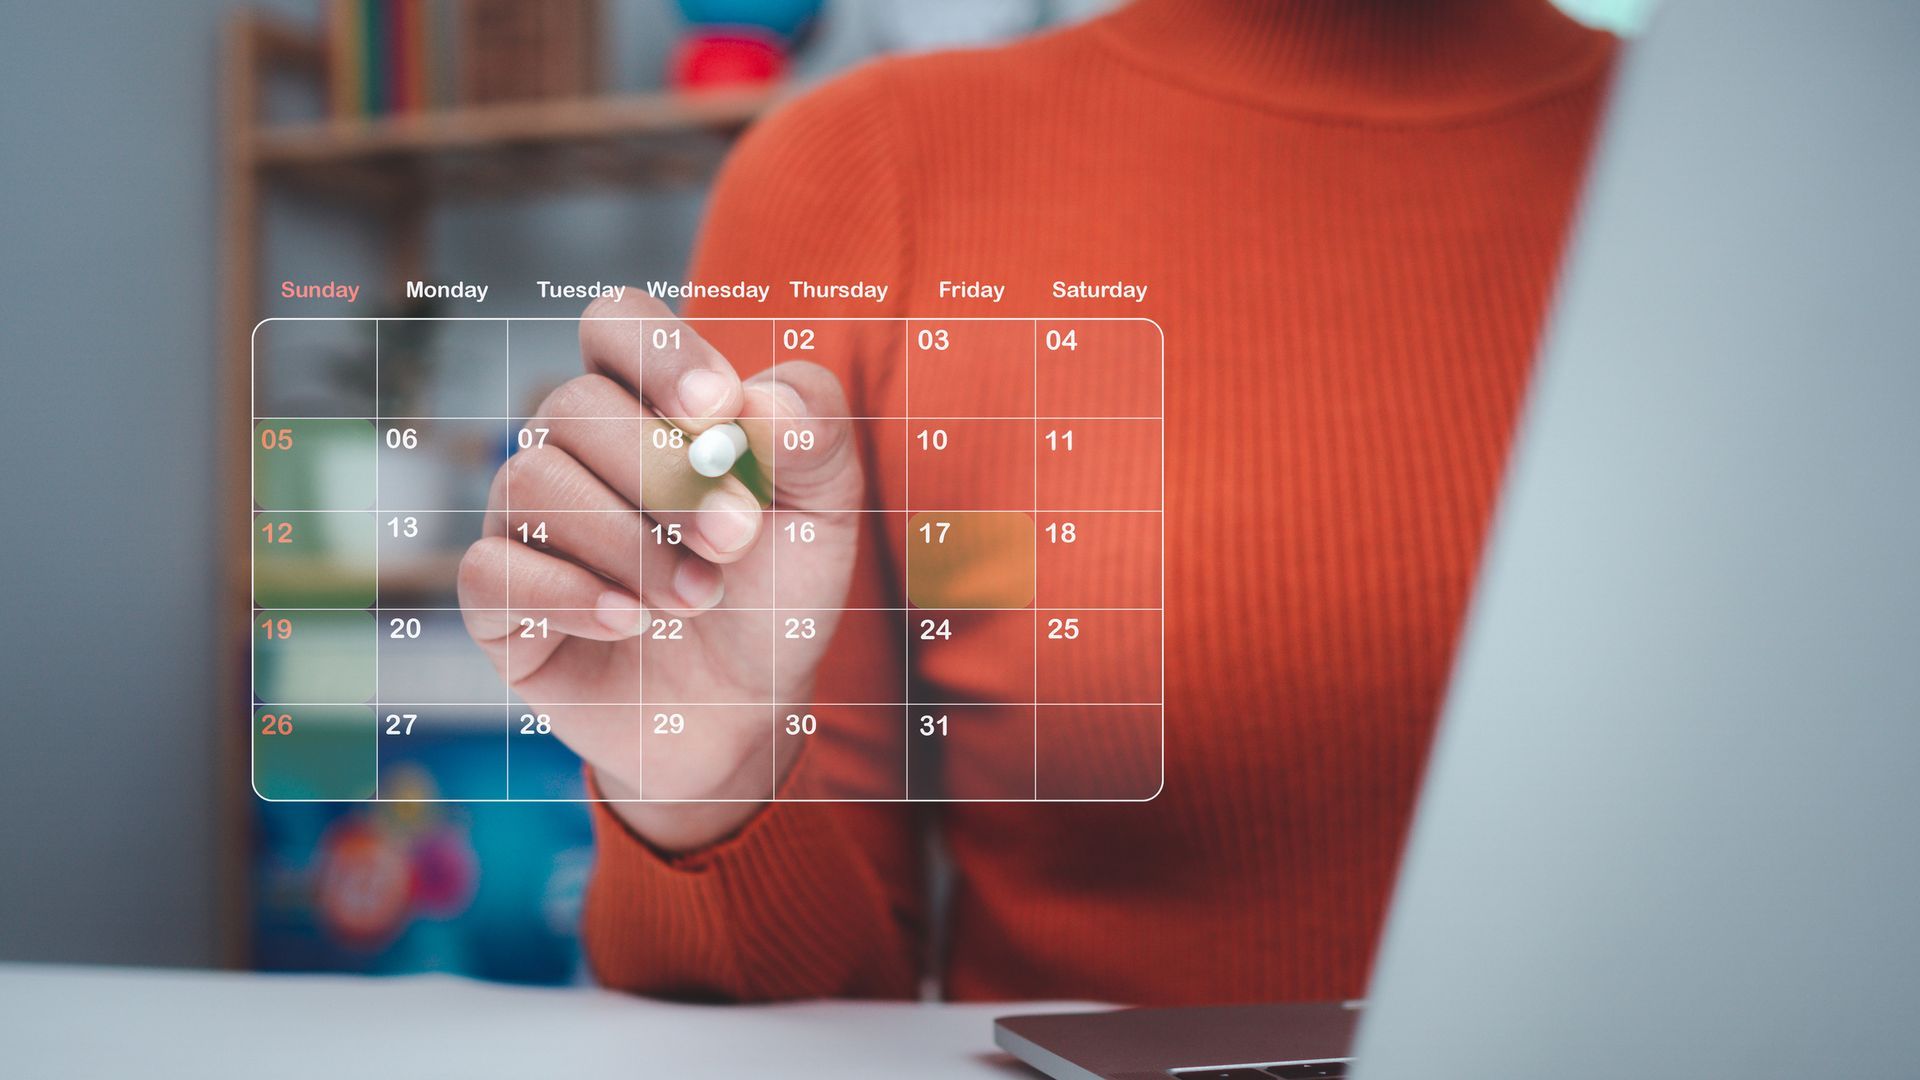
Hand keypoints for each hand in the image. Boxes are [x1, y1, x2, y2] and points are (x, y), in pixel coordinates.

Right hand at [457, 293, 863, 851]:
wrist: (749, 711)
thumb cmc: (777, 594)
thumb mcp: (824, 514)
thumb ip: (814, 437)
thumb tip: (762, 399)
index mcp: (648, 403)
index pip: (617, 323)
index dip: (658, 354)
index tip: (717, 411)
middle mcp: (575, 447)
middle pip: (574, 406)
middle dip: (665, 473)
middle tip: (737, 539)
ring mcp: (525, 520)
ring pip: (531, 483)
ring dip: (628, 545)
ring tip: (698, 598)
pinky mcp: (497, 598)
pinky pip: (492, 569)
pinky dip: (569, 595)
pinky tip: (631, 623)